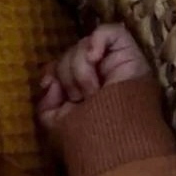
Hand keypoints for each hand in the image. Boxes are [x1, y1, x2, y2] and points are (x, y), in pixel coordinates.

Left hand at [36, 24, 150, 130]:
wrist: (114, 143)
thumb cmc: (87, 139)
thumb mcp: (56, 124)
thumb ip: (46, 103)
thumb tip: (50, 81)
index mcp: (81, 89)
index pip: (61, 65)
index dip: (52, 70)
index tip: (48, 85)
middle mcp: (98, 74)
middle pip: (70, 53)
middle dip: (67, 75)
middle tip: (79, 98)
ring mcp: (114, 62)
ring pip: (84, 45)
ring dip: (81, 70)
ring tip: (92, 93)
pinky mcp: (129, 53)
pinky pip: (109, 31)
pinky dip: (96, 41)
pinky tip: (95, 59)